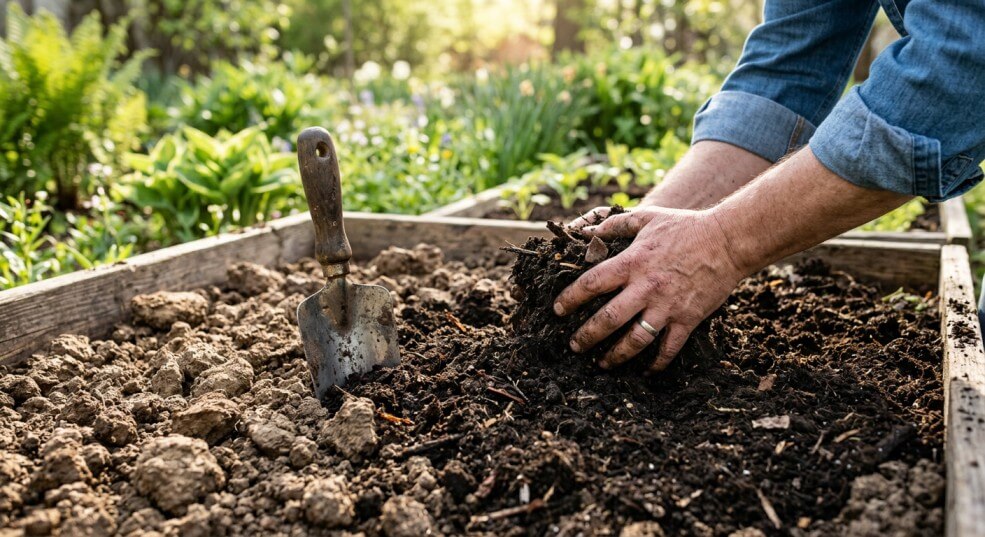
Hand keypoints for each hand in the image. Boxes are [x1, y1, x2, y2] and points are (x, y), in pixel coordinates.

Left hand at [555, 206, 744, 372]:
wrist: (727, 240)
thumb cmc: (685, 226)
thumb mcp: (646, 217)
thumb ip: (614, 224)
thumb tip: (585, 232)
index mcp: (632, 262)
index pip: (591, 284)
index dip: (570, 299)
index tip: (557, 310)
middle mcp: (646, 288)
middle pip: (608, 319)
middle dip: (586, 336)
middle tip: (574, 347)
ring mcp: (667, 306)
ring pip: (635, 340)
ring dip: (615, 356)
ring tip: (601, 364)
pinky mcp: (687, 319)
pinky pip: (669, 348)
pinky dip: (656, 364)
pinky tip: (645, 371)